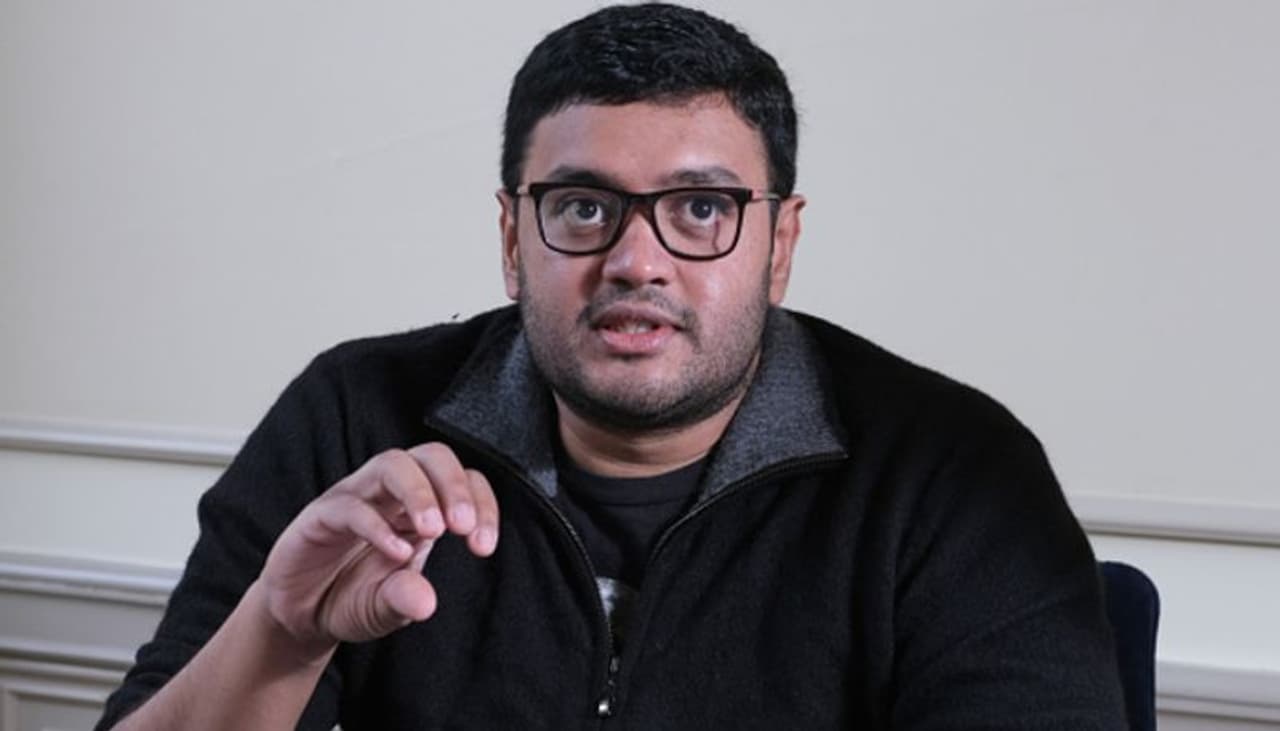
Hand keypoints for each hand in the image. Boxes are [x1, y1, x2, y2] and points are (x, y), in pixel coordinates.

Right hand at [257, 442, 497, 659]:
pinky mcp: (321, 515)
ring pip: (392, 465)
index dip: (481, 505)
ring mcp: (355, 498)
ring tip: (435, 531)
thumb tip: (425, 603)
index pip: (463, 481)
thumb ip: (404, 600)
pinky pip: (351, 505)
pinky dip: (377, 526)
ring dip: (419, 493)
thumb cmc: (351, 598)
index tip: (484, 546)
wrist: (299, 614)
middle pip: (431, 456)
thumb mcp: (385, 608)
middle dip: (454, 485)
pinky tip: (395, 554)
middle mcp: (390, 494)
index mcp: (420, 508)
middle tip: (463, 527)